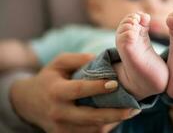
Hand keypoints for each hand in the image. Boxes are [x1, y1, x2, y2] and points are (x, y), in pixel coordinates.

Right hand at [10, 53, 139, 132]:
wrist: (27, 102)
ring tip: (129, 112)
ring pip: (92, 129)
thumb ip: (78, 59)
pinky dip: (103, 127)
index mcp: (56, 91)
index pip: (79, 90)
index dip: (98, 87)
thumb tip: (102, 60)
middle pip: (90, 116)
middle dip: (114, 114)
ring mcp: (60, 128)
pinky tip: (115, 118)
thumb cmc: (48, 78)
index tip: (116, 83)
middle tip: (134, 108)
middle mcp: (58, 112)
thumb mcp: (58, 63)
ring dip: (112, 122)